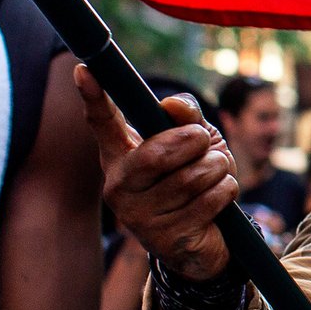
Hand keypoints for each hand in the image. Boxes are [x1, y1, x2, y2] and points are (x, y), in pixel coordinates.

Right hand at [76, 68, 236, 280]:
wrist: (203, 238)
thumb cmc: (192, 176)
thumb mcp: (192, 140)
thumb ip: (185, 117)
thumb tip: (174, 106)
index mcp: (119, 154)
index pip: (102, 122)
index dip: (94, 97)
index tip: (84, 70)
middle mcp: (119, 186)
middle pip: (157, 153)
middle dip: (195, 141)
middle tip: (204, 142)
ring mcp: (138, 217)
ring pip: (193, 176)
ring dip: (217, 167)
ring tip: (214, 172)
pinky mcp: (165, 239)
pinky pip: (211, 198)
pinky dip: (226, 190)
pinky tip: (218, 197)